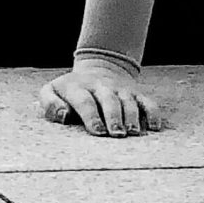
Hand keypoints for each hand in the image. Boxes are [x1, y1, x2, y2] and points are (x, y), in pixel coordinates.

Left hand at [40, 60, 167, 136]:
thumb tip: (62, 115)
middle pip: (109, 101)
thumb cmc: (71, 91)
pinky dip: (153, 114)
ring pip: (129, 102)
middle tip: (116, 134)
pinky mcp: (137, 93)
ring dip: (132, 117)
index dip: (91, 116)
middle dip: (113, 117)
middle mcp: (101, 87)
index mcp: (78, 87)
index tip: (97, 132)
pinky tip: (153, 128)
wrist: (98, 68)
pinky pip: (148, 102)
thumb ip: (50, 103)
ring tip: (132, 132)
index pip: (85, 101)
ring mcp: (121, 89)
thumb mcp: (51, 91)